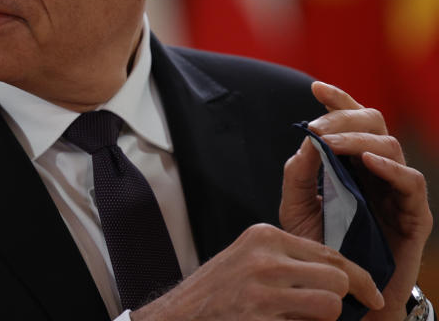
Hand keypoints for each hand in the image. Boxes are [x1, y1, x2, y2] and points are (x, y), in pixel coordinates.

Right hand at [130, 223, 382, 319]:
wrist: (178, 317)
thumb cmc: (215, 292)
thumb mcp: (248, 259)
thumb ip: (286, 258)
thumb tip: (337, 272)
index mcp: (263, 236)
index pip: (329, 253)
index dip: (358, 277)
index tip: (370, 293)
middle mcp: (264, 259)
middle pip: (336, 277)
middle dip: (343, 300)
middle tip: (341, 312)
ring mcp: (262, 291)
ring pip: (329, 305)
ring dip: (324, 320)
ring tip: (302, 319)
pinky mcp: (261, 319)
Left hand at [280, 81, 432, 320]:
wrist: (342, 292)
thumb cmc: (322, 248)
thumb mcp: (297, 210)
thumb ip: (298, 176)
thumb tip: (305, 141)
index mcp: (351, 163)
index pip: (350, 122)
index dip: (337, 101)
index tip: (315, 88)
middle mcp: (377, 171)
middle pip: (373, 124)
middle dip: (343, 117)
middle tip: (317, 126)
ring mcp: (398, 191)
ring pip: (390, 145)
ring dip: (358, 139)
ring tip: (332, 143)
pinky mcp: (414, 216)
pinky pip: (411, 183)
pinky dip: (390, 167)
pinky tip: (367, 161)